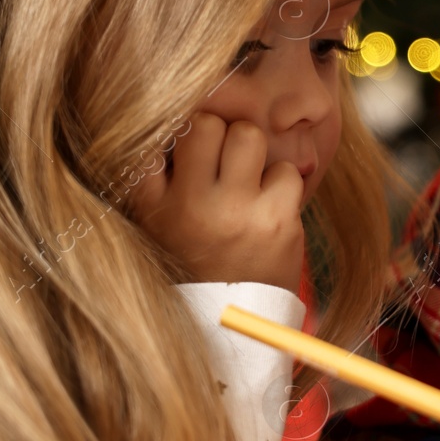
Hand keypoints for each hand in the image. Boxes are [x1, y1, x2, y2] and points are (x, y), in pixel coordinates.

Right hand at [131, 114, 303, 290]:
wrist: (232, 320)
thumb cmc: (194, 260)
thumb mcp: (156, 222)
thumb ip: (157, 174)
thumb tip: (175, 120)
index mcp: (154, 203)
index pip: (162, 133)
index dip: (184, 133)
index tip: (194, 152)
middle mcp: (190, 205)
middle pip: (209, 123)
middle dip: (222, 136)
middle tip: (226, 165)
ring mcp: (235, 211)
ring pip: (249, 136)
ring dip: (254, 155)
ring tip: (249, 184)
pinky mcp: (276, 220)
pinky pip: (285, 170)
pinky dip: (282, 184)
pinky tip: (270, 207)